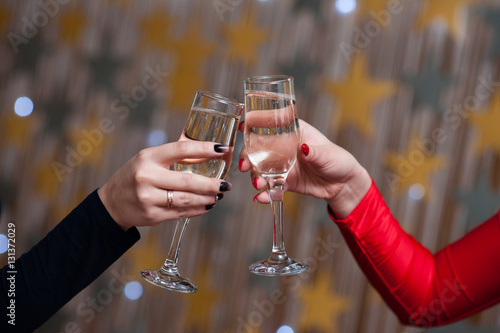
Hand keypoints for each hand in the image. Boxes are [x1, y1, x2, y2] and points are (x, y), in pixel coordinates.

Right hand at [98, 141, 231, 229]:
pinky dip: (198, 209)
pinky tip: (207, 205)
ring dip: (207, 198)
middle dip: (211, 184)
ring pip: (187, 199)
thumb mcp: (148, 159)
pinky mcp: (152, 216)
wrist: (111, 203)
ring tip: (218, 195)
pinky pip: (181, 213)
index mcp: (148, 157)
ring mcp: (148, 198)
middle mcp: (147, 177)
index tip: (222, 149)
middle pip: (188, 181)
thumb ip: (173, 157)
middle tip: (226, 184)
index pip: (182, 150)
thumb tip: (207, 153)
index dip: (205, 149)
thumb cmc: (135, 176)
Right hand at [239, 119, 370, 218]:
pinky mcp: (284, 182)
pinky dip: (265, 193)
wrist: (344, 185)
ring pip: (261, 169)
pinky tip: (261, 198)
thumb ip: (314, 152)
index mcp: (294, 132)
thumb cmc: (338, 161)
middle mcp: (283, 147)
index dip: (254, 124)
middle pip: (258, 149)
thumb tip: (304, 148)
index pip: (271, 124)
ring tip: (257, 185)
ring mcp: (282, 165)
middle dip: (247, 156)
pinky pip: (271, 187)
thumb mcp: (328, 154)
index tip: (243, 128)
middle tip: (244, 166)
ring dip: (255, 176)